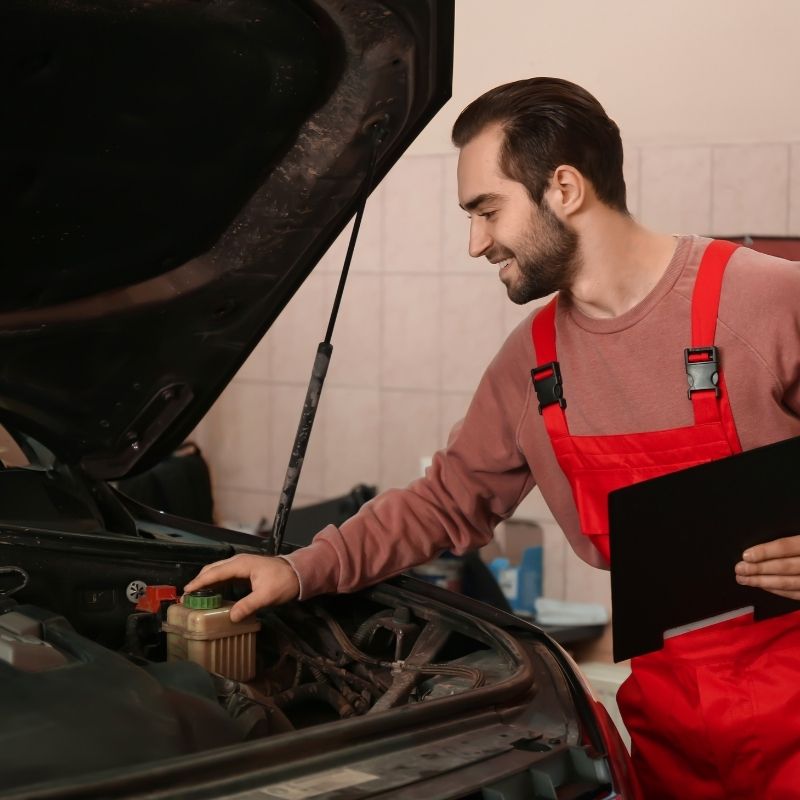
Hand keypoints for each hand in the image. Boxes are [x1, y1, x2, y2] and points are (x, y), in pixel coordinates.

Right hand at [183, 554, 299, 621]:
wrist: (298, 573)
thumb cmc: (283, 582)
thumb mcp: (266, 596)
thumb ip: (248, 605)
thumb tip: (232, 617)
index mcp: (241, 564)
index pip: (214, 573)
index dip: (199, 582)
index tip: (186, 591)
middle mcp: (238, 561)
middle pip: (213, 569)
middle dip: (199, 581)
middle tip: (187, 596)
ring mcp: (242, 564)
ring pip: (218, 571)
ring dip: (206, 581)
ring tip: (195, 595)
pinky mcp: (245, 570)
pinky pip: (225, 574)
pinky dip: (215, 582)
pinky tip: (212, 593)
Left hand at [735, 536, 799, 600]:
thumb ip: (791, 541)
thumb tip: (764, 546)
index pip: (786, 547)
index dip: (765, 551)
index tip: (746, 555)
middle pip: (785, 567)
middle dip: (759, 569)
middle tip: (739, 570)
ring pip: (790, 583)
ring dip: (764, 582)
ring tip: (744, 579)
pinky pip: (798, 594)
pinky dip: (779, 591)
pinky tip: (764, 587)